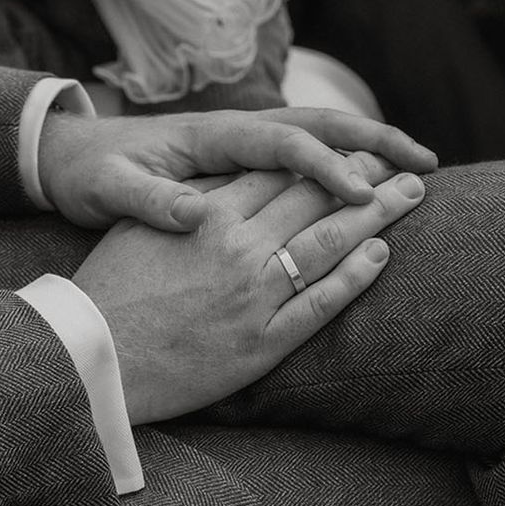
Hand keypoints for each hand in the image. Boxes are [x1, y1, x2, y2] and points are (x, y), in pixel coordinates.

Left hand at [38, 106, 436, 232]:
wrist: (71, 156)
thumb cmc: (91, 175)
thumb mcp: (110, 190)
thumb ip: (149, 200)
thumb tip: (195, 215)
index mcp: (210, 135)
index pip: (283, 142)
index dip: (325, 167)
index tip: (363, 195)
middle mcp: (233, 130)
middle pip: (317, 125)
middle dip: (373, 140)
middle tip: (425, 165)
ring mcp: (239, 141)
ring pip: (316, 135)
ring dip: (365, 147)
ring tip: (411, 169)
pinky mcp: (238, 157)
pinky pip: (299, 155)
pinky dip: (337, 163)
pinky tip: (360, 184)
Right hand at [72, 155, 424, 424]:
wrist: (92, 358)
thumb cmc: (106, 293)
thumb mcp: (136, 230)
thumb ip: (182, 200)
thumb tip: (220, 181)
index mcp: (208, 215)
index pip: (282, 173)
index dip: (326, 158)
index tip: (357, 147)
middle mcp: (238, 248)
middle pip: (316, 199)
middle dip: (367, 176)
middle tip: (406, 162)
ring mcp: (254, 295)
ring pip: (329, 244)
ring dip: (378, 215)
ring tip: (413, 193)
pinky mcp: (261, 343)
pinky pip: (320, 304)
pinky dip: (355, 276)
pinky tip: (382, 254)